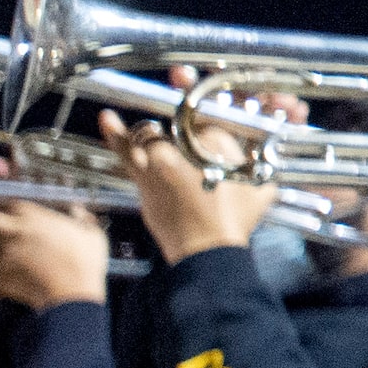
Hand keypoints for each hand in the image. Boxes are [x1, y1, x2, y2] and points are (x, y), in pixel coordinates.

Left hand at [0, 200, 109, 309]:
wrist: (73, 297)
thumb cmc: (85, 267)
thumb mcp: (92, 236)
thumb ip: (83, 218)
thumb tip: (77, 210)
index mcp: (37, 217)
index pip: (11, 204)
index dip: (9, 211)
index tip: (12, 216)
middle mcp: (16, 232)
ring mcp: (5, 254)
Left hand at [103, 111, 283, 263]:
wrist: (208, 248)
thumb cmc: (233, 222)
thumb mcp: (259, 190)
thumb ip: (260, 170)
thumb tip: (259, 164)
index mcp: (219, 140)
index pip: (206, 119)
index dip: (204, 125)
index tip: (203, 136)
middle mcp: (188, 143)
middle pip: (176, 122)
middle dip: (177, 129)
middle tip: (180, 145)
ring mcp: (162, 158)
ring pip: (150, 132)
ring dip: (148, 132)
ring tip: (146, 131)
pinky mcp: (144, 176)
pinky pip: (126, 149)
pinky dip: (115, 132)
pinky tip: (107, 119)